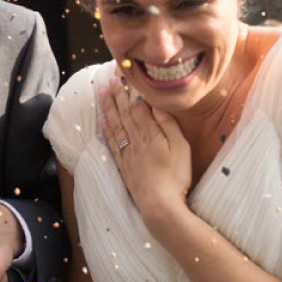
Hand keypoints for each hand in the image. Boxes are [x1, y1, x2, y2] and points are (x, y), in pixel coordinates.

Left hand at [98, 77, 190, 226]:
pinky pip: (112, 143)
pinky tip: (103, 122)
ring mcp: (127, 153)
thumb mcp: (180, 147)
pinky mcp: (124, 166)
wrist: (159, 205)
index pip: (137, 107)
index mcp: (150, 133)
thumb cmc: (176, 176)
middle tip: (109, 80)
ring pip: (115, 125)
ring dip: (108, 108)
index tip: (124, 76)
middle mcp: (135, 140)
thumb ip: (168, 124)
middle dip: (116, 95)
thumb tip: (155, 104)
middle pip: (123, 113)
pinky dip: (106, 130)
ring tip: (101, 94)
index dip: (130, 91)